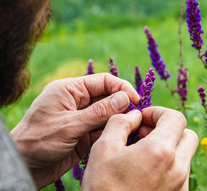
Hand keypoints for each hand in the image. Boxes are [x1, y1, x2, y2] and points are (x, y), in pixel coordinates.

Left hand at [10, 73, 139, 188]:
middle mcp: (78, 102)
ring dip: (120, 120)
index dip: (122, 88)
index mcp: (70, 90)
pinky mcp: (85, 134)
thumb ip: (98, 112)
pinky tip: (123, 137)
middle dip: (123, 105)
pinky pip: (104, 129)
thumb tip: (125, 98)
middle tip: (138, 115)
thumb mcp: (69, 125)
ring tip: (133, 127)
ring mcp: (82, 118)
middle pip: (108, 97)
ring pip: (109, 114)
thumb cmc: (37, 141)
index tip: (136, 99)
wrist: (25, 167)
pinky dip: (113, 132)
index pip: (103, 81)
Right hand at [82, 106, 197, 190]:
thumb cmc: (103, 188)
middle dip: (169, 128)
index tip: (144, 118)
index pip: (176, 118)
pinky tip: (146, 171)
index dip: (159, 112)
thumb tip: (134, 115)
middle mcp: (178, 168)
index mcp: (161, 151)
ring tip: (143, 154)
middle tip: (146, 134)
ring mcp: (181, 185)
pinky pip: (181, 172)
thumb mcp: (103, 149)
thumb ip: (120, 123)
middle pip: (187, 135)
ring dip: (169, 146)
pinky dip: (168, 164)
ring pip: (185, 154)